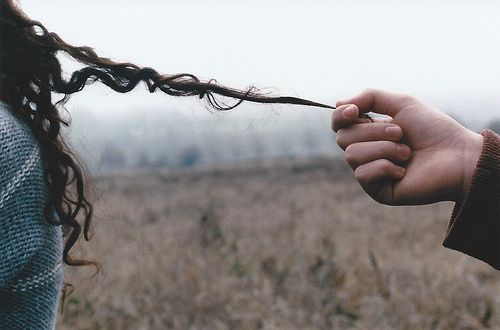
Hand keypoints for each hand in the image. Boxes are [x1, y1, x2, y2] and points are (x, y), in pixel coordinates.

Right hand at [332, 89, 483, 204]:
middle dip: (372, 131)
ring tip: (407, 152)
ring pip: (352, 155)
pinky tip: (403, 171)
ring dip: (383, 149)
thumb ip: (369, 97)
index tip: (354, 111)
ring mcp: (370, 171)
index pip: (338, 124)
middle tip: (400, 132)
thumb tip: (338, 104)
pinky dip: (385, 167)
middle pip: (343, 138)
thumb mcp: (401, 103)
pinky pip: (363, 174)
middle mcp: (366, 151)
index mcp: (369, 131)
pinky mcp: (376, 190)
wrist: (458, 156)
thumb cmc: (433, 130)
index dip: (340, 116)